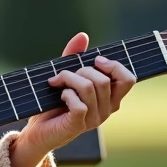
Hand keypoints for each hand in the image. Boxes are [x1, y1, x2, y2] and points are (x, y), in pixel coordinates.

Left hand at [10, 32, 135, 166]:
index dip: (114, 66)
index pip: (128, 80)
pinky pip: (79, 104)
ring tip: (56, 82)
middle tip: (65, 75)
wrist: (37, 131)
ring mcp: (94, 120)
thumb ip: (74, 57)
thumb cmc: (53, 104)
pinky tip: (59, 95)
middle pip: (104, 81)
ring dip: (69, 79)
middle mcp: (107, 110)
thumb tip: (83, 35)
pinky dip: (66, 94)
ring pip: (89, 88)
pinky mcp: (78, 126)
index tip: (96, 59)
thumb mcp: (66, 77)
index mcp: (110, 98)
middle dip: (82, 70)